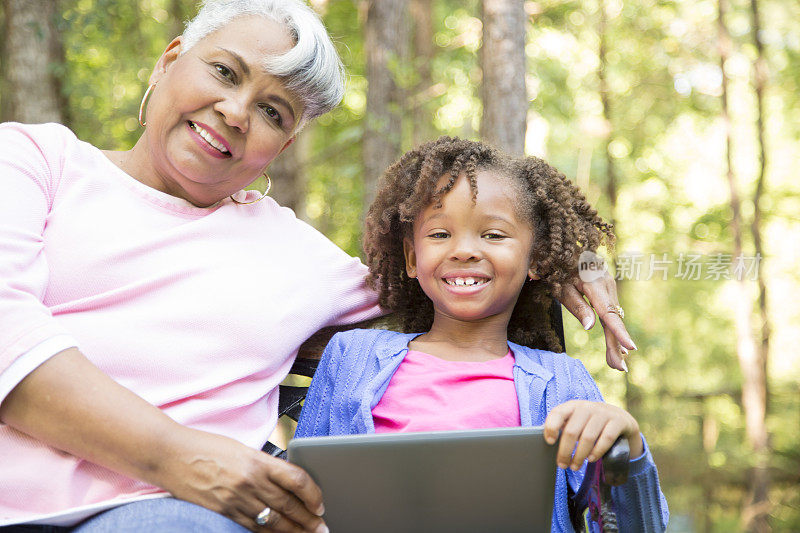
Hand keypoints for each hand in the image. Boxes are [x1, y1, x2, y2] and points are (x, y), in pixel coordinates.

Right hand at [160, 429, 327, 532]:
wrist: (170, 455)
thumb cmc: (206, 447)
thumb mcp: (241, 450)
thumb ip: (263, 465)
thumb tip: (286, 482)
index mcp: (258, 460)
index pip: (296, 480)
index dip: (313, 494)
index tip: (320, 503)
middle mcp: (250, 481)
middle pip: (288, 505)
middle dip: (308, 520)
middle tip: (322, 528)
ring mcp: (235, 499)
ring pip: (273, 521)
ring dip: (293, 531)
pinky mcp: (222, 513)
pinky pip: (252, 527)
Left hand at [543, 400, 642, 470]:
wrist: (621, 420)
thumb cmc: (591, 424)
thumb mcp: (577, 422)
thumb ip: (564, 428)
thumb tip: (549, 443)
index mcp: (573, 406)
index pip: (558, 413)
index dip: (551, 427)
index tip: (550, 442)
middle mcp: (587, 407)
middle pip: (572, 431)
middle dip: (565, 451)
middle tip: (562, 465)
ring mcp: (604, 413)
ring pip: (588, 437)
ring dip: (579, 455)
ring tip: (575, 466)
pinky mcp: (618, 421)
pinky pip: (606, 438)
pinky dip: (597, 451)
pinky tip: (591, 459)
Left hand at [555, 271, 636, 371]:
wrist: (565, 248)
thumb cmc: (558, 268)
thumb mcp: (561, 287)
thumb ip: (577, 306)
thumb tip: (590, 327)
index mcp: (594, 284)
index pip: (608, 313)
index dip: (619, 332)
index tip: (630, 348)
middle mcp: (606, 285)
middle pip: (613, 319)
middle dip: (616, 345)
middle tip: (619, 368)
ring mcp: (609, 287)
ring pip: (613, 317)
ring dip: (615, 340)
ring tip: (617, 363)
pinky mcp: (607, 289)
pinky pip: (611, 312)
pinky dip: (613, 330)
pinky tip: (619, 347)